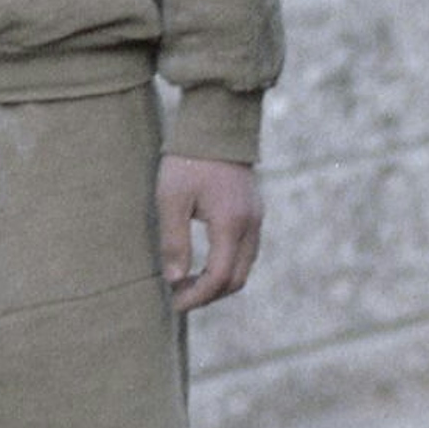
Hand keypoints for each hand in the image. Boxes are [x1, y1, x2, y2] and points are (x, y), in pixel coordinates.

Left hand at [155, 155, 263, 311]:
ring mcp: (256, 218)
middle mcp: (250, 224)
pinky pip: (246, 251)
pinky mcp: (254, 212)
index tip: (174, 302)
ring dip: (218, 281)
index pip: (220, 277)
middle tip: (179, 296)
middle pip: (237, 278)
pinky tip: (203, 262)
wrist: (217, 125)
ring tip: (187, 281)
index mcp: (231, 223)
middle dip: (209, 295)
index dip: (197, 296)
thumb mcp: (172, 200)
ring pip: (244, 266)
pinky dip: (227, 265)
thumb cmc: (189, 161)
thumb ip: (174, 241)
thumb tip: (175, 279)